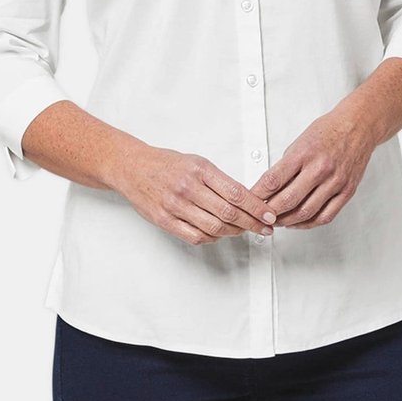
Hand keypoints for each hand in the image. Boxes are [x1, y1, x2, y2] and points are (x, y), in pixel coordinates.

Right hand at [112, 144, 277, 245]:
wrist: (133, 168)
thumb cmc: (166, 164)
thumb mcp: (197, 162)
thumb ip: (219, 180)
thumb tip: (246, 198)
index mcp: (199, 170)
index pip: (236, 192)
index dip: (256, 207)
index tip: (269, 214)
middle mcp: (188, 188)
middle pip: (229, 213)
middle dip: (252, 223)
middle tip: (265, 228)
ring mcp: (175, 206)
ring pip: (214, 227)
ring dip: (234, 232)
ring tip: (244, 231)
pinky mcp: (165, 220)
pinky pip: (196, 236)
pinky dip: (212, 238)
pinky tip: (219, 234)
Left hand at [247, 108, 375, 228]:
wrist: (357, 126)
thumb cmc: (328, 131)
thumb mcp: (299, 142)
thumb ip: (286, 165)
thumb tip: (269, 187)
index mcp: (304, 153)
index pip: (274, 180)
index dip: (258, 194)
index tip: (249, 200)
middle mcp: (320, 169)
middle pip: (288, 200)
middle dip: (269, 212)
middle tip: (260, 215)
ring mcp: (335, 182)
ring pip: (306, 212)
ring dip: (287, 221)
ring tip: (277, 221)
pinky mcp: (346, 191)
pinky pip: (325, 216)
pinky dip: (309, 224)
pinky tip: (299, 222)